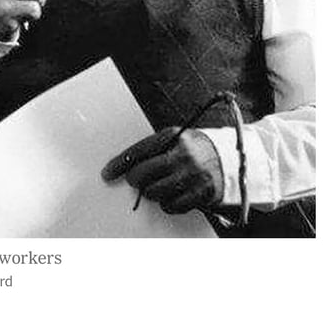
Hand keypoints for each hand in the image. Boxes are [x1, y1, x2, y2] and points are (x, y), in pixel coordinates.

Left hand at [101, 127, 224, 212]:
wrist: (235, 159)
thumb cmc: (198, 149)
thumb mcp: (177, 139)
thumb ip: (155, 149)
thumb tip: (126, 166)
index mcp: (173, 137)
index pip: (138, 152)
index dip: (119, 164)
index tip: (107, 173)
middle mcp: (182, 155)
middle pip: (142, 174)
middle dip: (135, 180)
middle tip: (137, 180)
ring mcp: (193, 175)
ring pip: (154, 192)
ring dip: (151, 192)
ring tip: (160, 185)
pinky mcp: (202, 194)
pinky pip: (171, 205)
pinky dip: (167, 203)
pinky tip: (172, 195)